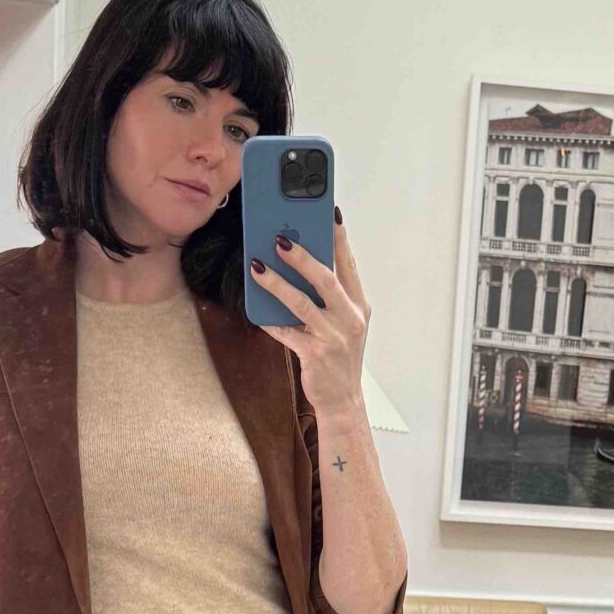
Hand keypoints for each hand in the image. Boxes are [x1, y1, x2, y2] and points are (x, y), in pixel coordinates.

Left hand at [249, 219, 370, 418]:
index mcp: (358, 305)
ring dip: (277, 283)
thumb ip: (329, 296)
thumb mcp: (344, 323)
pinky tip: (255, 305)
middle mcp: (350, 319)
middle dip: (302, 256)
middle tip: (280, 238)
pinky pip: (286, 331)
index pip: (348, 265)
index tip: (327, 214)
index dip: (338, 238)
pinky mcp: (315, 354)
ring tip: (257, 266)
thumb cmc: (339, 356)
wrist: (342, 399)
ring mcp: (333, 337)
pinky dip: (270, 319)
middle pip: (325, 280)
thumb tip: (302, 263)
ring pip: (302, 303)